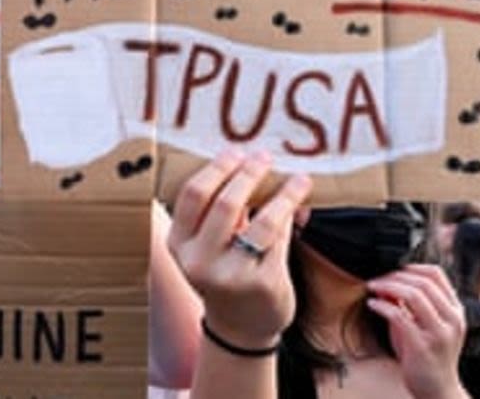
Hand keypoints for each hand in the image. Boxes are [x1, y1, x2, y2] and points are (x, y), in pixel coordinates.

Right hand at [167, 150, 312, 348]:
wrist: (240, 327)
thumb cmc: (224, 272)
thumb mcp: (207, 245)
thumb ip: (219, 211)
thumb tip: (248, 163)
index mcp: (179, 244)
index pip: (193, 195)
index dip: (216, 169)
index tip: (235, 152)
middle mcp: (199, 261)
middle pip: (224, 204)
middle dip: (247, 174)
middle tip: (263, 158)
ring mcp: (231, 275)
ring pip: (260, 222)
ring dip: (282, 194)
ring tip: (297, 178)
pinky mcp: (263, 284)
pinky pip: (280, 240)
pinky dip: (290, 215)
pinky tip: (300, 201)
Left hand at [367, 265, 468, 398]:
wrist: (438, 390)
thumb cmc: (427, 356)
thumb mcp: (422, 325)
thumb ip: (407, 304)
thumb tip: (385, 282)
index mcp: (455, 311)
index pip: (437, 274)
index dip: (411, 267)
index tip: (393, 270)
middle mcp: (452, 319)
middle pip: (423, 282)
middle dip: (395, 276)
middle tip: (377, 279)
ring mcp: (440, 333)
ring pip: (414, 295)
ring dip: (388, 286)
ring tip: (373, 287)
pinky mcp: (424, 346)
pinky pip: (400, 316)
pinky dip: (382, 306)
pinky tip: (372, 305)